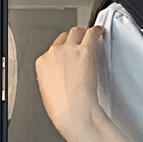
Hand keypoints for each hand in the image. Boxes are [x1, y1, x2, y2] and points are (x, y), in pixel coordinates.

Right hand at [35, 25, 104, 141]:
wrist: (73, 111)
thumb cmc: (62, 107)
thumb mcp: (47, 91)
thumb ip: (52, 77)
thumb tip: (59, 76)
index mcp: (42, 63)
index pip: (52, 49)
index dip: (62, 51)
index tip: (68, 54)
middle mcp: (54, 53)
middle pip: (63, 37)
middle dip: (71, 39)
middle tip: (79, 43)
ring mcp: (70, 49)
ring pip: (76, 32)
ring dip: (83, 33)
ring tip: (89, 35)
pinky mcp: (85, 49)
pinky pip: (92, 33)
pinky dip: (96, 31)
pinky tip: (100, 32)